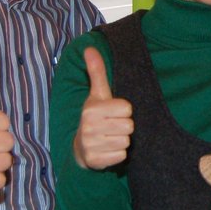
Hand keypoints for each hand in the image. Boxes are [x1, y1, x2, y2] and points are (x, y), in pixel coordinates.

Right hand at [73, 47, 133, 169]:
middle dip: (124, 126)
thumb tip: (89, 48)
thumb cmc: (95, 117)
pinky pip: (122, 155)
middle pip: (129, 126)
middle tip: (111, 126)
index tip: (113, 113)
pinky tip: (108, 149)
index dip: (124, 111)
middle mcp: (89, 126)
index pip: (128, 109)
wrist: (81, 148)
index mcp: (92, 109)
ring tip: (109, 137)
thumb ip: (96, 72)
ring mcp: (91, 145)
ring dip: (121, 140)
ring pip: (126, 141)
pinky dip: (118, 154)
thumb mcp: (97, 94)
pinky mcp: (96, 161)